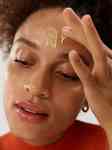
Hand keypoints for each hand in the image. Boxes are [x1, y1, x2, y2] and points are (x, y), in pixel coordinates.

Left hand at [62, 8, 111, 129]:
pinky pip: (87, 74)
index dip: (80, 30)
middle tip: (66, 11)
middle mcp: (106, 63)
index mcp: (105, 61)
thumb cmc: (108, 93)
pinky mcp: (96, 87)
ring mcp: (102, 74)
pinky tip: (71, 54)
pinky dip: (80, 64)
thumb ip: (93, 64)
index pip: (91, 41)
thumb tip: (80, 54)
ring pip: (93, 52)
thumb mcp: (101, 75)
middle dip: (79, 25)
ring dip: (83, 37)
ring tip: (71, 25)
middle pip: (91, 40)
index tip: (68, 22)